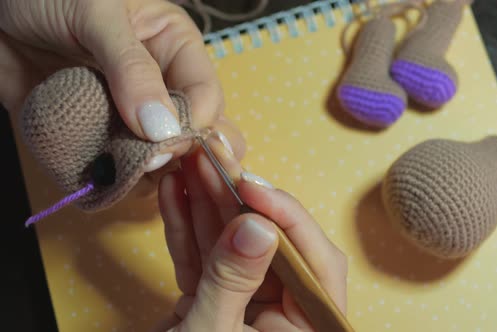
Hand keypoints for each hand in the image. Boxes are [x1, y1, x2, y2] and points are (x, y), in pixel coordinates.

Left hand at [0, 0, 243, 167]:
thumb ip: (132, 69)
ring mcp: (128, 116)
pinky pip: (115, 169)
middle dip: (180, 158)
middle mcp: (159, 87)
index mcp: (175, 48)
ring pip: (160, 161)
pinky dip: (109, 181)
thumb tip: (162, 129)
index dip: (192, 126)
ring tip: (116, 172)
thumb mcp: (96, 14)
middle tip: (150, 165)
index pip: (206, 98)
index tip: (162, 146)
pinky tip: (97, 179)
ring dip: (143, 175)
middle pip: (194, 136)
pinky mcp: (97, 137)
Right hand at [156, 134, 347, 330]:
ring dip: (208, 204)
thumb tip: (258, 226)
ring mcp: (247, 305)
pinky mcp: (214, 300)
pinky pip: (205, 260)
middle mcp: (284, 316)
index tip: (253, 189)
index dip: (290, 220)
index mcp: (306, 331)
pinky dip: (187, 229)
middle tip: (215, 160)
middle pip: (271, 245)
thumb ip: (233, 281)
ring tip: (191, 165)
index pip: (317, 264)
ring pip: (233, 245)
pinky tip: (176, 193)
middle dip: (237, 200)